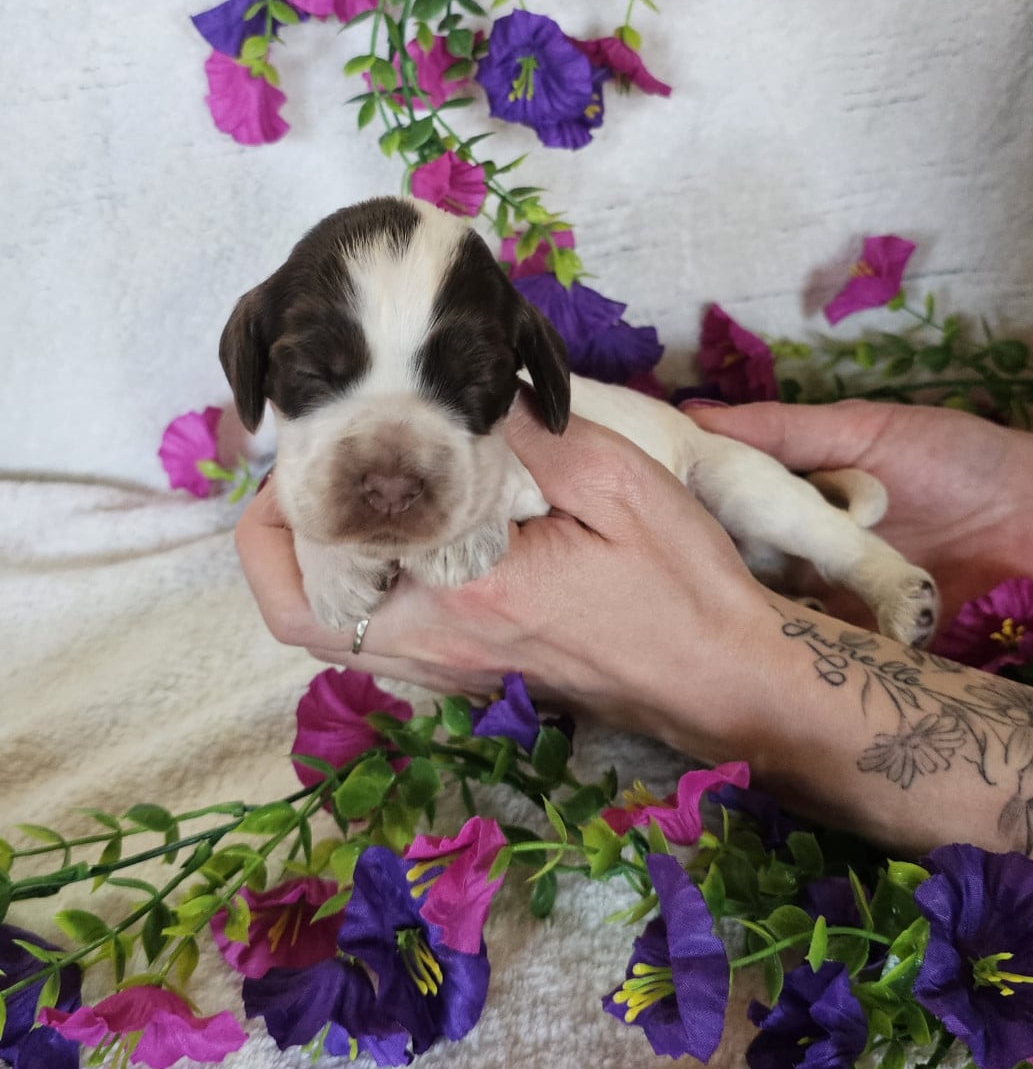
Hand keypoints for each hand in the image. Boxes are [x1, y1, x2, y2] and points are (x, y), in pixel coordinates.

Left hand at [236, 397, 768, 748]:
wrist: (723, 678)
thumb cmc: (682, 584)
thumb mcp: (620, 482)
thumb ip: (529, 434)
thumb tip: (461, 390)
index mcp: (469, 589)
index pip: (326, 565)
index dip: (289, 501)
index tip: (315, 442)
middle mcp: (442, 644)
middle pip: (300, 619)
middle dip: (274, 541)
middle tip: (306, 473)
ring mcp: (452, 671)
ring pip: (332, 638)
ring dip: (315, 568)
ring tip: (346, 496)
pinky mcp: (470, 677)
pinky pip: (378, 645)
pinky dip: (361, 591)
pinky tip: (403, 537)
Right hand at [685, 399, 1032, 623]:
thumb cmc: (958, 460)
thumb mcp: (864, 428)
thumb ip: (784, 429)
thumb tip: (692, 414)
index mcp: (792, 500)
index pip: (720, 513)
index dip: (684, 518)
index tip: (651, 521)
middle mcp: (802, 553)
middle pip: (736, 570)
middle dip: (710, 577)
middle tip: (679, 582)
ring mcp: (834, 600)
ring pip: (772, 615)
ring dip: (752, 618)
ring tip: (716, 620)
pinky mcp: (869, 641)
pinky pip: (825, 652)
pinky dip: (806, 652)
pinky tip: (777, 650)